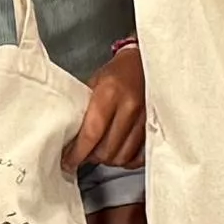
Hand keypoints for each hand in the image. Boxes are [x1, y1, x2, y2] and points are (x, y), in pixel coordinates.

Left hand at [67, 42, 147, 174]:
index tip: (68, 161)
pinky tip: (118, 152)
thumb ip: (84, 109)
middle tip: (84, 154)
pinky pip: (139, 156)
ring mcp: (145, 118)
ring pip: (123, 156)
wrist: (145, 63)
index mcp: (111, 92)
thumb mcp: (95, 82)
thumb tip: (70, 137)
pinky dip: (127, 159)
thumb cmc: (118, 72)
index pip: (92, 132)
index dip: (78, 152)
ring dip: (108, 160)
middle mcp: (130, 106)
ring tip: (100, 152)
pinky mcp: (154, 126)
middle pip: (107, 149)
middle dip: (92, 157)